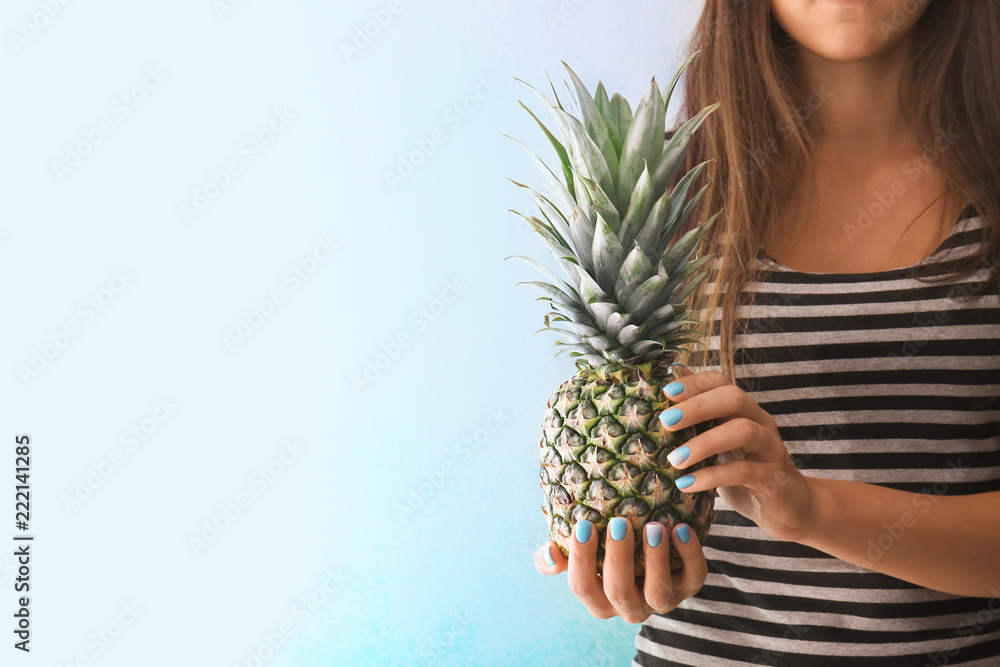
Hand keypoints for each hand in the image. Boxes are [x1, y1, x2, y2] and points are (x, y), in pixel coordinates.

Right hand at [533, 519, 706, 623]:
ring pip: (658, 592)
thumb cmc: (606, 554)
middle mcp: (629, 606)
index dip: (580, 558)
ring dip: (656, 560)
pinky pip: (694, 576)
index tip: (582, 524)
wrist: (650, 556)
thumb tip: (548, 552)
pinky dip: (691, 553)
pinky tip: (681, 528)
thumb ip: (557, 558)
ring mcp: (661, 600)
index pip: (583, 586)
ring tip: (654, 527)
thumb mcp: (581, 557)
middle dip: (618, 558)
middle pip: (619, 592)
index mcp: (599, 600)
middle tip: (618, 523)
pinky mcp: (689, 586)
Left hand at [660, 365, 818, 541]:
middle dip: (697, 407)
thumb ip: (698, 421)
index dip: (694, 383)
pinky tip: (687, 484)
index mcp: (743, 410)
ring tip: (675, 460)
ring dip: (704, 443)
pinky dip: (712, 477)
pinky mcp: (773, 477)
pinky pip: (744, 471)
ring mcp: (769, 448)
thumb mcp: (718, 443)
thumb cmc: (745, 470)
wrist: (788, 507)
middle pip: (734, 398)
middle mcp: (759, 421)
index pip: (721, 382)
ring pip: (743, 431)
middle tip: (666, 423)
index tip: (666, 392)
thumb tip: (668, 387)